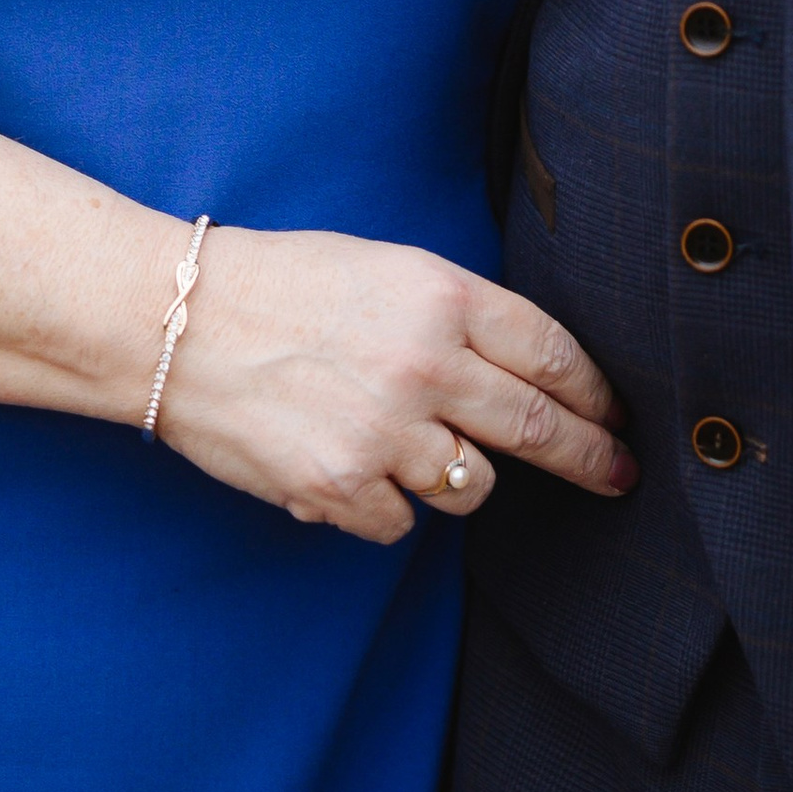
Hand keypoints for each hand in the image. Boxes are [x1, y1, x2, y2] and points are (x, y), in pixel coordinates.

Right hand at [155, 225, 636, 543]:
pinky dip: (385, 505)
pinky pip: (401, 522)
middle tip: (619, 476)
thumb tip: (532, 374)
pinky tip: (349, 466)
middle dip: (592, 458)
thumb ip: (457, 317)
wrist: (173, 322)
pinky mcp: (340, 488)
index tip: (616, 416)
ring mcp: (383, 433)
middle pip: (541, 430)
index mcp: (441, 297)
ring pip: (474, 487)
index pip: (553, 355)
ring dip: (461, 477)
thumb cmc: (279, 286)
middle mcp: (424, 365)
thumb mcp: (384, 269)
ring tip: (412, 448)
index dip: (595, 393)